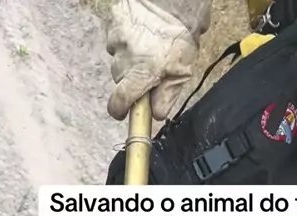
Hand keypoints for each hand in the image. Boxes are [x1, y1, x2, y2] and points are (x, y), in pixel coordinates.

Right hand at [106, 0, 210, 120]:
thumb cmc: (182, 34)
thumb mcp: (182, 71)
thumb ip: (167, 95)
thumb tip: (157, 114)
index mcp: (140, 73)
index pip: (119, 100)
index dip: (118, 109)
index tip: (121, 112)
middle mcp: (123, 57)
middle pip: (120, 78)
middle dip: (130, 78)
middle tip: (148, 69)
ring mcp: (116, 37)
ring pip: (117, 55)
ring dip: (127, 56)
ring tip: (145, 46)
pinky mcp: (113, 19)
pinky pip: (115, 36)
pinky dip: (125, 37)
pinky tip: (139, 31)